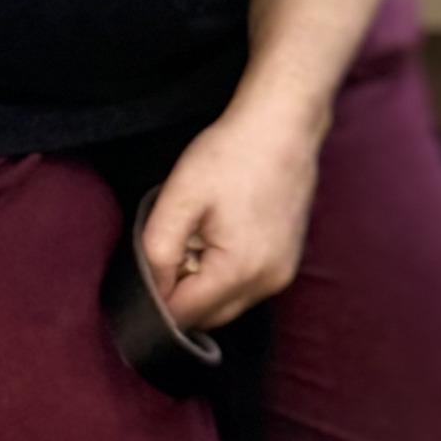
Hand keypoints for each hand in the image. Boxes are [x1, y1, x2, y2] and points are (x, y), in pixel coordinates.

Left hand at [140, 101, 322, 332]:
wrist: (283, 123)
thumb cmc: (232, 153)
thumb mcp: (180, 196)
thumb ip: (156, 252)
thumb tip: (151, 291)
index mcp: (239, 271)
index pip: (181, 316)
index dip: (155, 296)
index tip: (151, 261)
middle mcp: (268, 283)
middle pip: (206, 317)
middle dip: (182, 291)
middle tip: (177, 243)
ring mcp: (283, 274)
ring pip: (227, 303)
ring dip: (205, 283)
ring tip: (202, 234)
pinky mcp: (289, 262)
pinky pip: (247, 286)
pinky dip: (227, 272)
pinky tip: (225, 232)